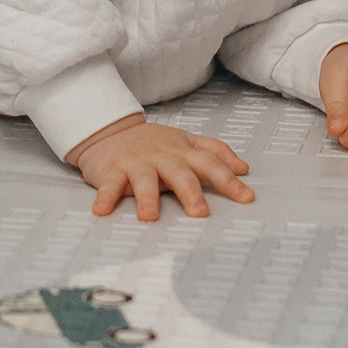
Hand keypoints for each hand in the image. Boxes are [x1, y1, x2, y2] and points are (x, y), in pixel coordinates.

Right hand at [65, 114, 253, 220]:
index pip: (210, 163)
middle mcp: (162, 156)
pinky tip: (102, 211)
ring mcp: (137, 163)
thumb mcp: (187, 141)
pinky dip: (105, 197)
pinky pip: (109, 184)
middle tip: (200, 212)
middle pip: (179, 172)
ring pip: (144, 179)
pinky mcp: (112, 170)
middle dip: (190, 192)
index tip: (246, 196)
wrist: (109, 131)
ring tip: (150, 216)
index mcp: (182, 151)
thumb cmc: (152, 143)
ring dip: (147, 197)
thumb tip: (243, 168)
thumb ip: (215, 152)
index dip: (228, 179)